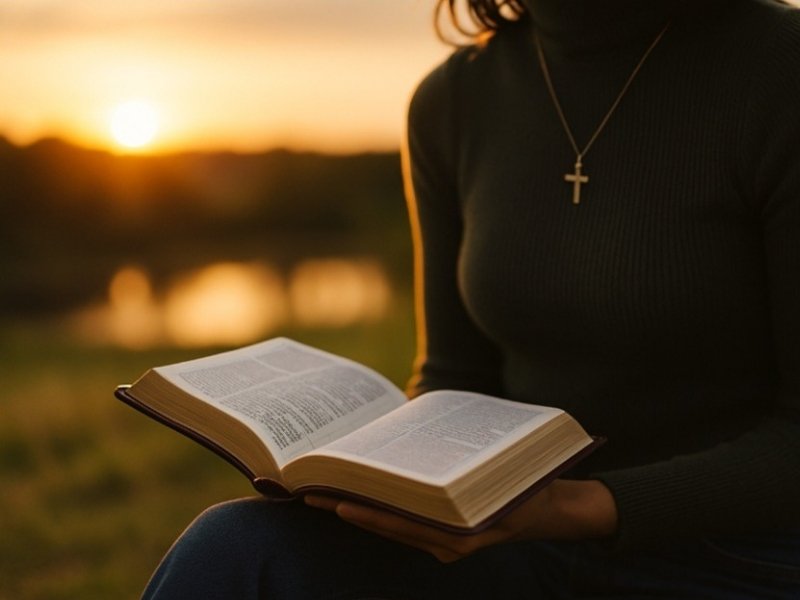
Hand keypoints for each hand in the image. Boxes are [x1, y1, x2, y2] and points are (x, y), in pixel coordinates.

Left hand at [305, 479, 616, 562]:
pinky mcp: (444, 533)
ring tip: (326, 489)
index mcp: (461, 535)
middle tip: (312, 492)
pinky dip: (383, 508)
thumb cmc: (534, 489)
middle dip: (350, 508)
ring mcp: (443, 541)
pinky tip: (364, 489)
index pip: (403, 525)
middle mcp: (446, 544)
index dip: (369, 514)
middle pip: (388, 524)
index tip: (337, 500)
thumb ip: (475, 476)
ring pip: (392, 524)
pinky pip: (406, 522)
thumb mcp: (509, 480)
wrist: (556, 510)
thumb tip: (433, 457)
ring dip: (361, 507)